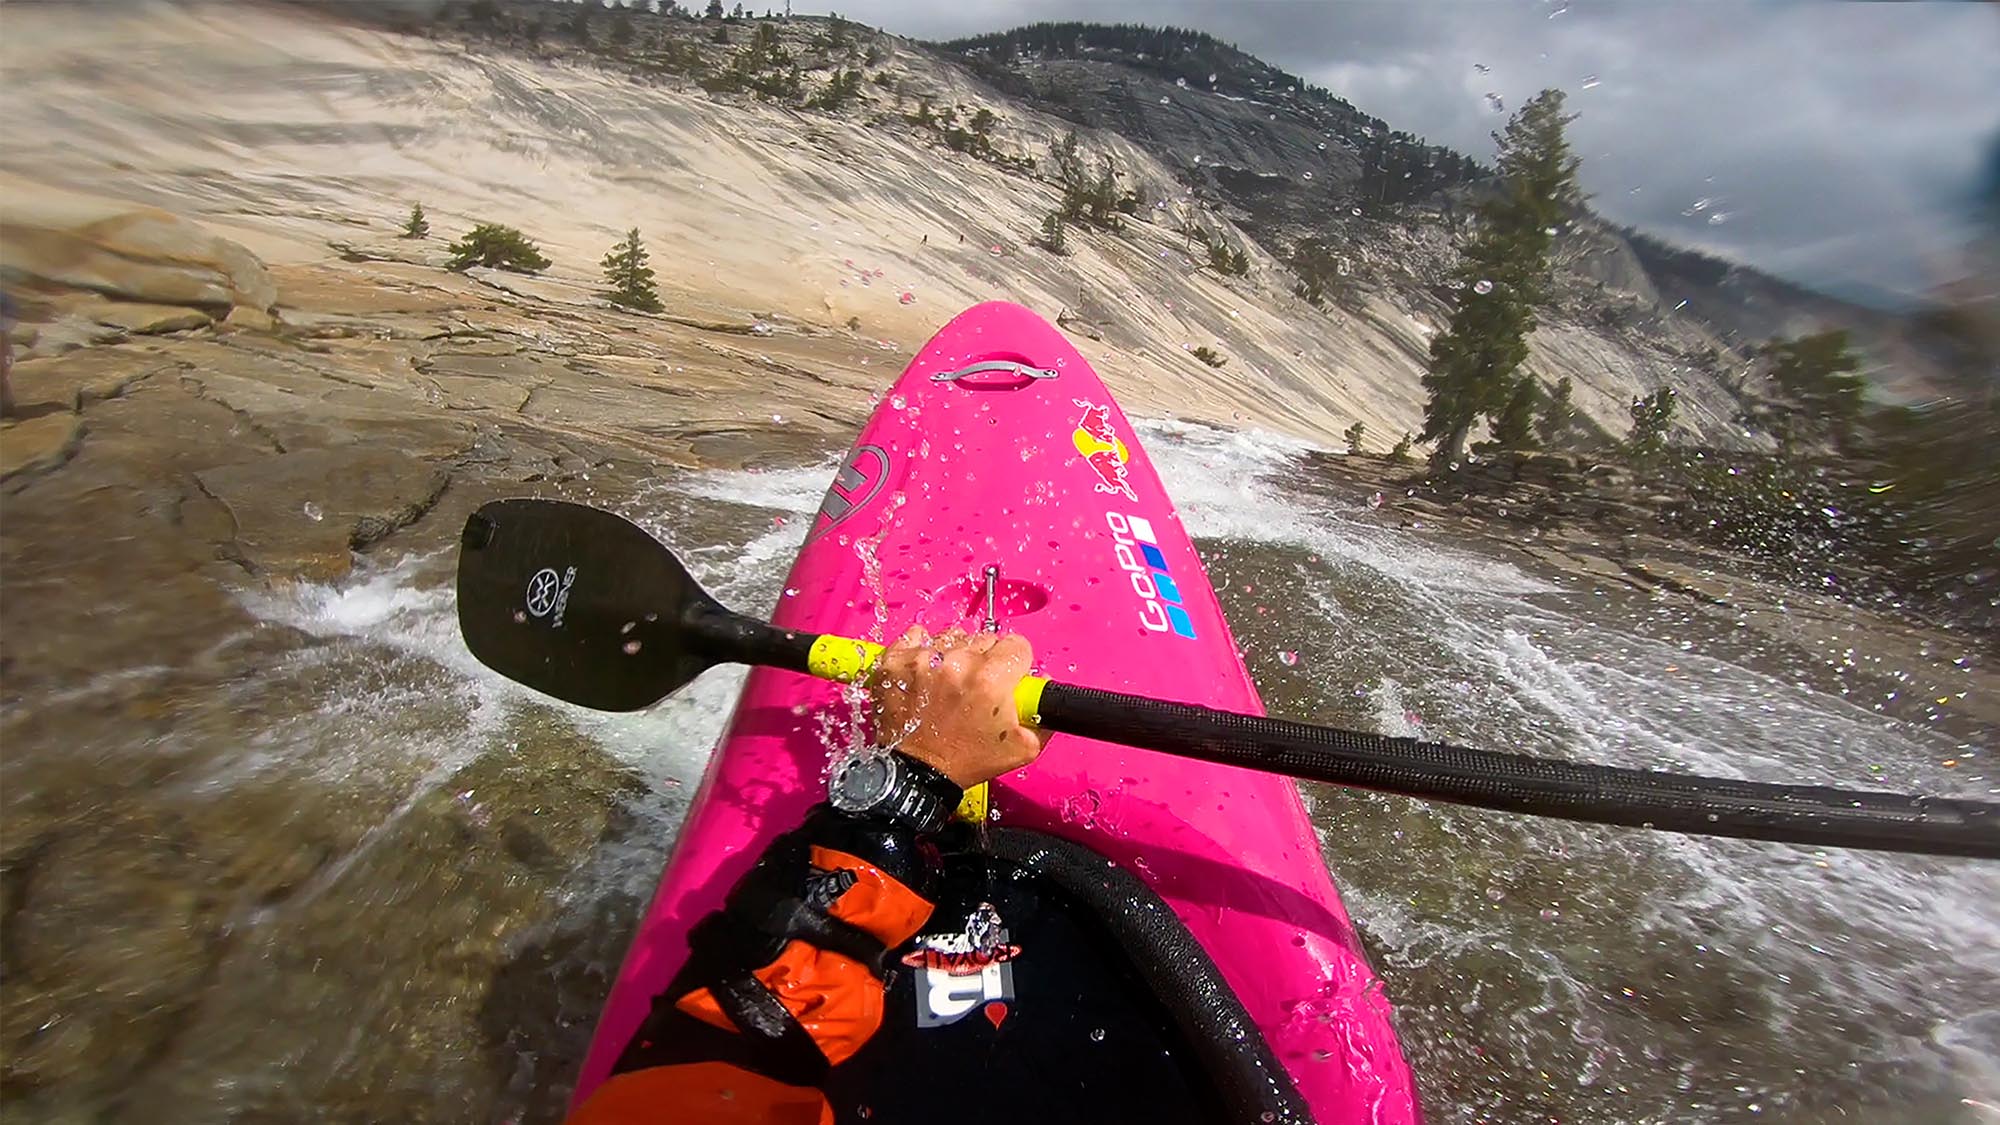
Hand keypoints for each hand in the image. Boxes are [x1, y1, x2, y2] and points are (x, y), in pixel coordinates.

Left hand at [869, 625, 1048, 788]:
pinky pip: (914, 636)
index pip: (1016, 644)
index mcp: (991, 680)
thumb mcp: (1023, 748)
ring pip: (951, 637)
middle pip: (983, 639)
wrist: (917, 774)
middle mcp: (955, 662)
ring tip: (948, 683)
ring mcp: (921, 659)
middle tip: (976, 688)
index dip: (1015, 663)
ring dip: (954, 654)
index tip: (1007, 677)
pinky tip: (925, 671)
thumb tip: (1042, 682)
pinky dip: (921, 649)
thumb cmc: (968, 761)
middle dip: (985, 660)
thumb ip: (1043, 713)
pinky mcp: (894, 661)